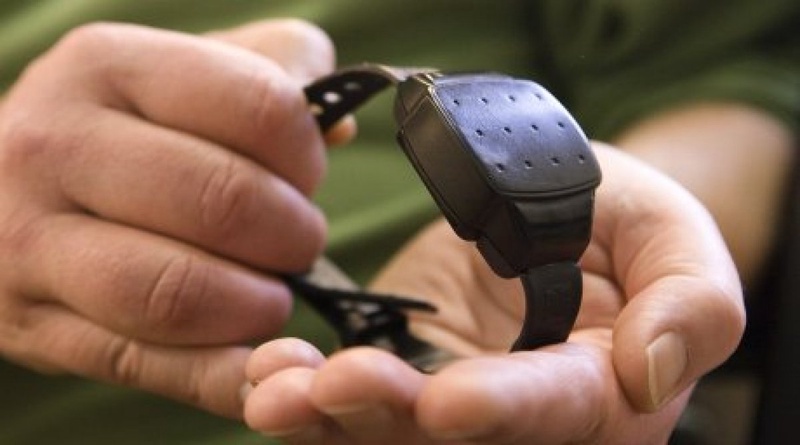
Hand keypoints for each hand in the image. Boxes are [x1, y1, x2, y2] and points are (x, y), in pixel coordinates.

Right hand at [0, 19, 344, 417]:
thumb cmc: (118, 130)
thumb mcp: (179, 74)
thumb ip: (271, 72)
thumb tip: (338, 125)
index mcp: (110, 65)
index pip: (260, 108)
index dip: (308, 157)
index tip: (306, 178)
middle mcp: (57, 144)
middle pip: (225, 202)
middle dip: (292, 237)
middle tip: (296, 246)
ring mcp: (29, 239)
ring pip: (177, 292)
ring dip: (254, 308)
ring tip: (267, 299)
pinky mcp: (29, 321)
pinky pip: (144, 362)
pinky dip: (218, 376)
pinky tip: (257, 367)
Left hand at [243, 144, 744, 443]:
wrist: (573, 217)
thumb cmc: (632, 228)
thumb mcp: (679, 243)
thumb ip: (690, 307)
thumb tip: (651, 373)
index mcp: (600, 393)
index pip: (555, 412)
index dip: (502, 409)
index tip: (444, 403)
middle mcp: (520, 416)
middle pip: (450, 440)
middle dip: (382, 416)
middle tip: (316, 387)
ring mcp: (456, 396)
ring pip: (388, 431)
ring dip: (324, 414)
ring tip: (273, 385)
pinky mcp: (408, 369)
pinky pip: (353, 397)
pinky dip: (307, 389)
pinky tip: (270, 367)